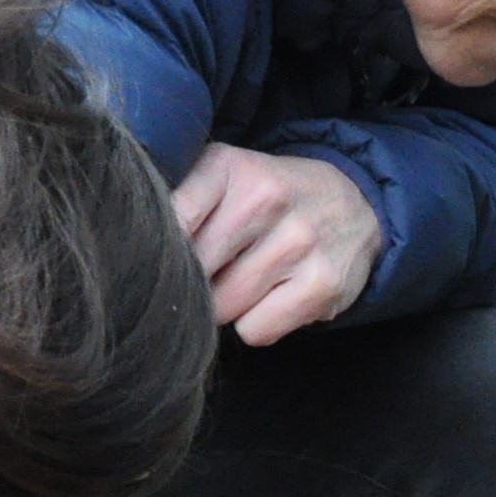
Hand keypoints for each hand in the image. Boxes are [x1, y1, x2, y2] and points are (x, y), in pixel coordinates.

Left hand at [173, 144, 383, 344]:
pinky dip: (257, 325)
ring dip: (228, 306)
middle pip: (195, 272)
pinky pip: (256, 330)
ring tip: (248, 282)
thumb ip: (183, 202)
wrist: (355, 206)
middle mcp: (265, 197)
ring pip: (224, 306)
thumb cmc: (272, 200)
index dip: (163, 253)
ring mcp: (297, 242)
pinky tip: (273, 300)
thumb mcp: (227, 177)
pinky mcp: (320, 285)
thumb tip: (140, 255)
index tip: (164, 260)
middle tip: (217, 272)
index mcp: (230, 166)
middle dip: (197, 283)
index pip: (172, 221)